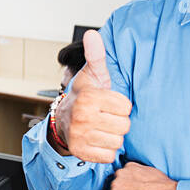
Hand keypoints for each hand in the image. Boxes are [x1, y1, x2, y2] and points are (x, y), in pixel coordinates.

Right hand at [55, 29, 131, 162]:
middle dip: (118, 122)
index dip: (120, 105)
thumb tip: (92, 34)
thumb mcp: (92, 75)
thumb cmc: (84, 96)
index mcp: (89, 98)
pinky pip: (109, 156)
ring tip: (102, 128)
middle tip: (106, 117)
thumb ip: (96, 55)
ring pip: (117, 141)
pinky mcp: (82, 152)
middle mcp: (83, 117)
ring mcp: (81, 136)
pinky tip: (98, 140)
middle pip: (124, 126)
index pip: (125, 107)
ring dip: (112, 136)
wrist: (63, 121)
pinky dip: (106, 150)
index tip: (108, 103)